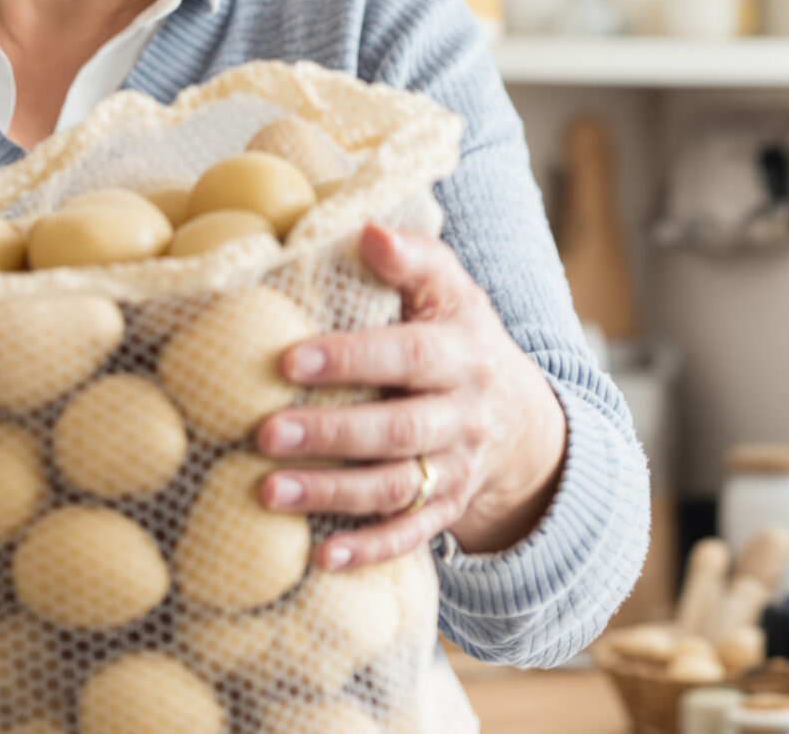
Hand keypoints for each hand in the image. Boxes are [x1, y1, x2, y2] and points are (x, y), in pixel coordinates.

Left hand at [254, 223, 568, 569]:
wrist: (524, 417)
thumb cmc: (460, 335)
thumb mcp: (450, 287)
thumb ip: (412, 256)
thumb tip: (365, 229)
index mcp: (463, 352)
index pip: (408, 355)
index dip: (352, 360)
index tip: (289, 359)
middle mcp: (465, 414)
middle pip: (397, 429)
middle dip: (331, 434)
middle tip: (264, 434)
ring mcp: (459, 468)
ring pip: (397, 488)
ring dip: (332, 495)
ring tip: (268, 493)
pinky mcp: (449, 509)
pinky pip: (411, 535)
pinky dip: (370, 550)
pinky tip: (321, 559)